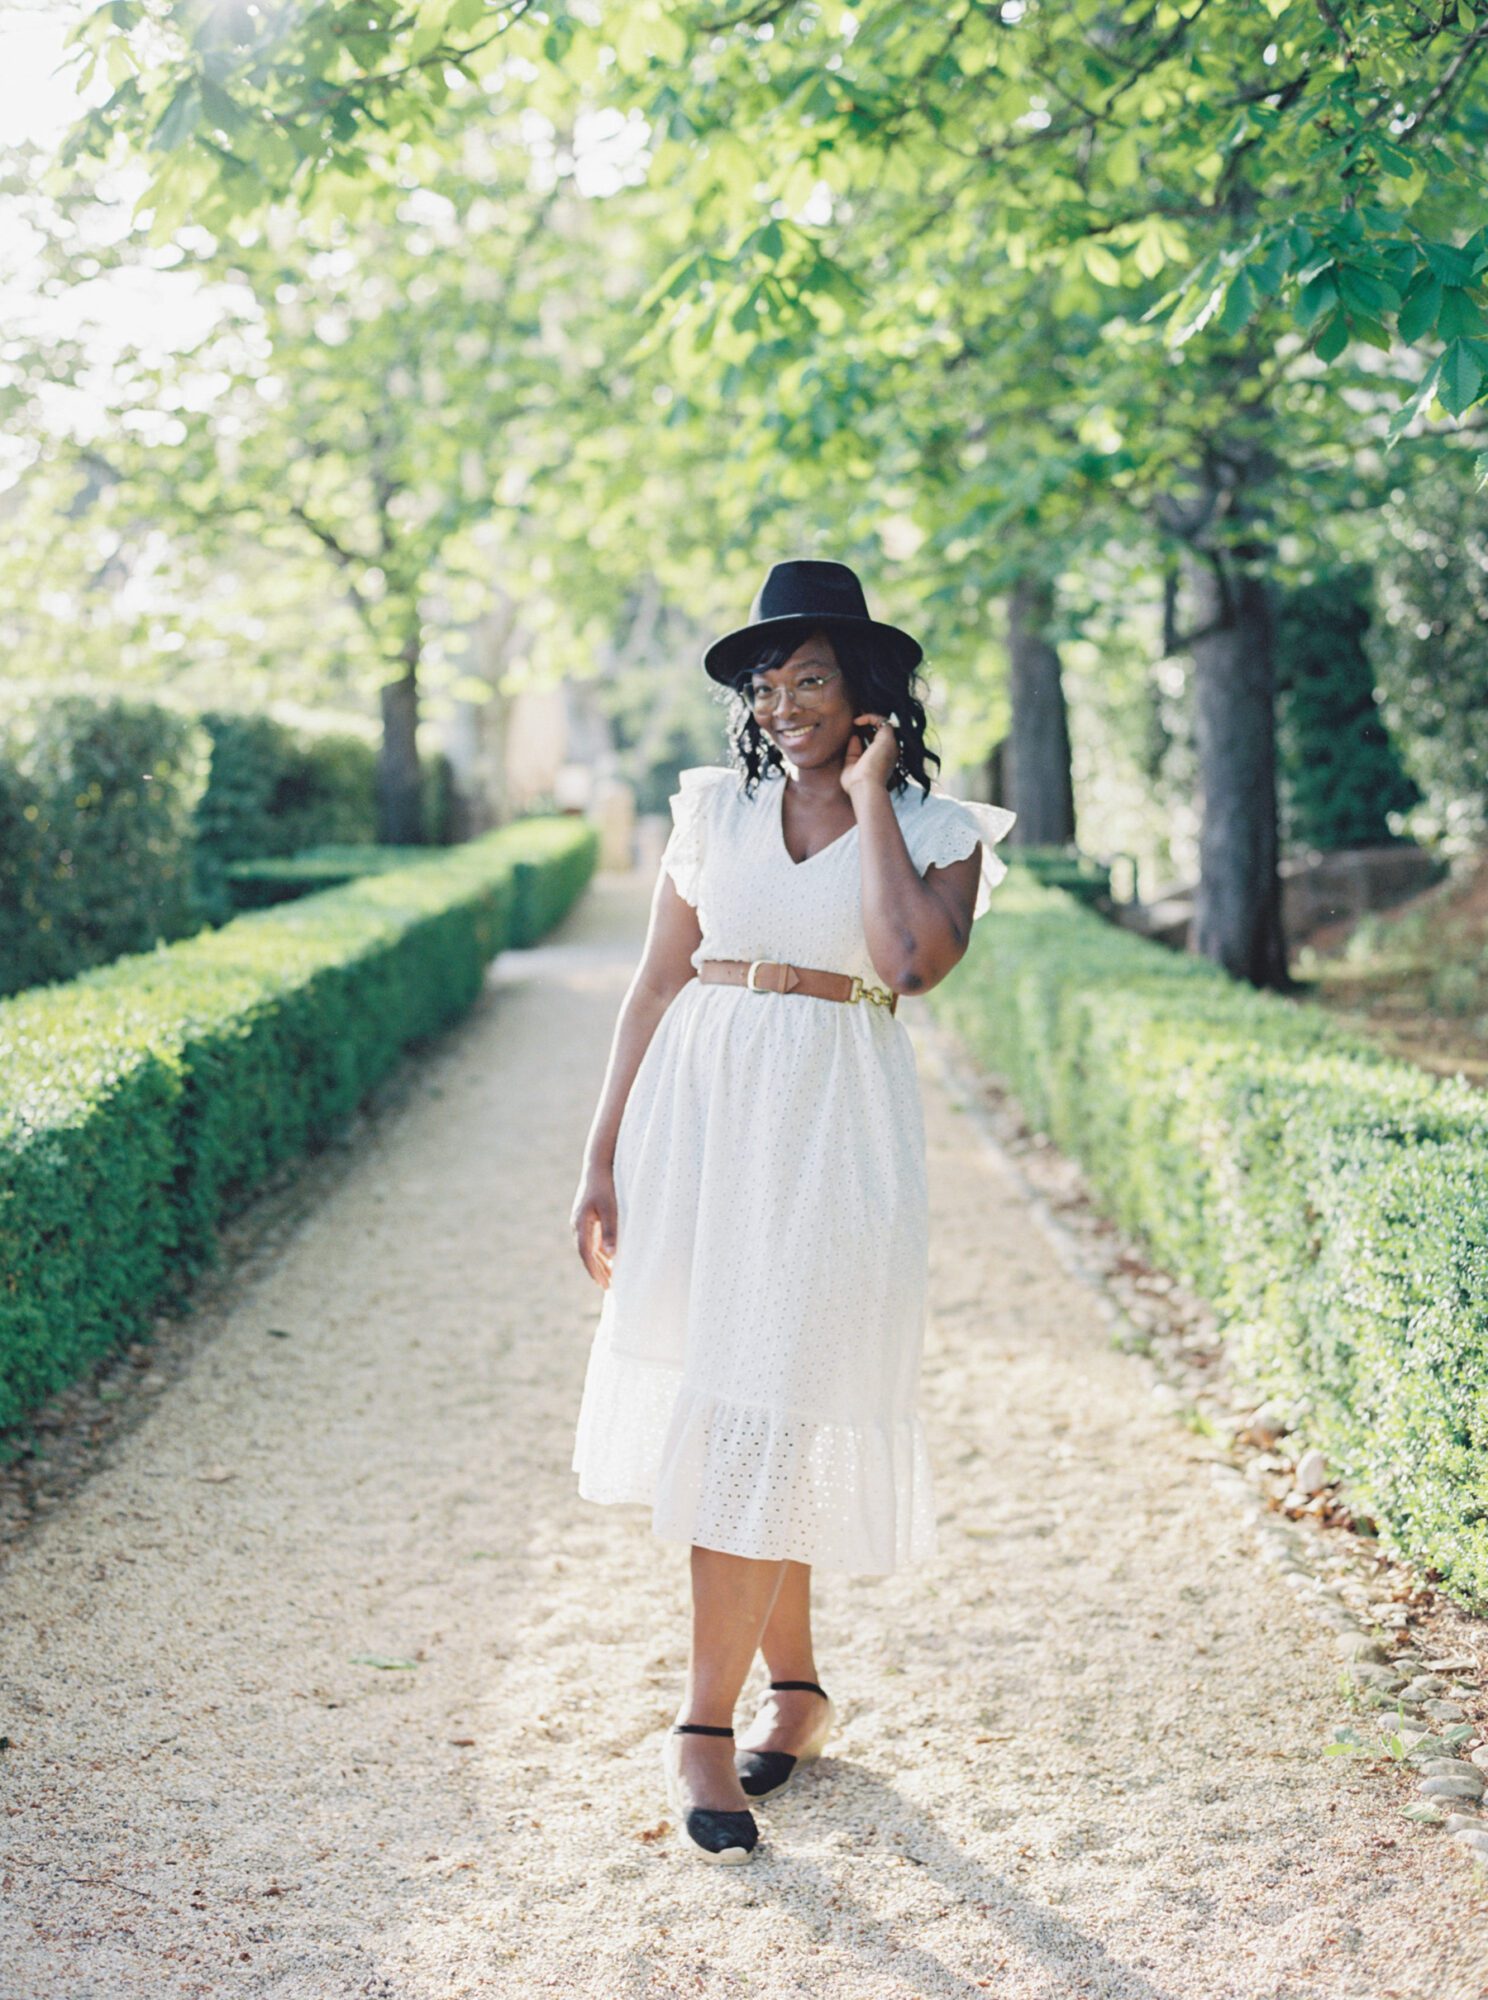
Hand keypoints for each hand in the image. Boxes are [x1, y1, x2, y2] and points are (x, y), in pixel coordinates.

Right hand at [571, 1164, 617, 1288]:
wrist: (598, 1165)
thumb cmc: (606, 1185)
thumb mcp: (611, 1208)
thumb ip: (611, 1231)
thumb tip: (611, 1255)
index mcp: (581, 1223)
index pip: (586, 1253)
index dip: (594, 1270)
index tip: (603, 1283)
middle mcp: (578, 1224)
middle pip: (586, 1253)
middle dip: (596, 1270)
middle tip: (608, 1286)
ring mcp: (581, 1221)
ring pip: (588, 1247)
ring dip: (598, 1262)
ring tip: (609, 1277)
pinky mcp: (587, 1217)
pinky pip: (592, 1239)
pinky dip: (600, 1251)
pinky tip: (609, 1258)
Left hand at [840, 710, 898, 798]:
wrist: (865, 788)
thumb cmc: (857, 784)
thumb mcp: (851, 766)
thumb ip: (853, 751)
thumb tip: (854, 736)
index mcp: (884, 759)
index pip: (877, 741)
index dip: (865, 732)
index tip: (853, 729)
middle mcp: (890, 750)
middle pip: (881, 730)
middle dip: (868, 723)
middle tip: (854, 720)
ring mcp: (890, 744)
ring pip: (883, 723)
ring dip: (868, 718)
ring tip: (854, 718)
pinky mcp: (887, 738)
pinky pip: (881, 720)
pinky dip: (868, 717)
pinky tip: (856, 722)